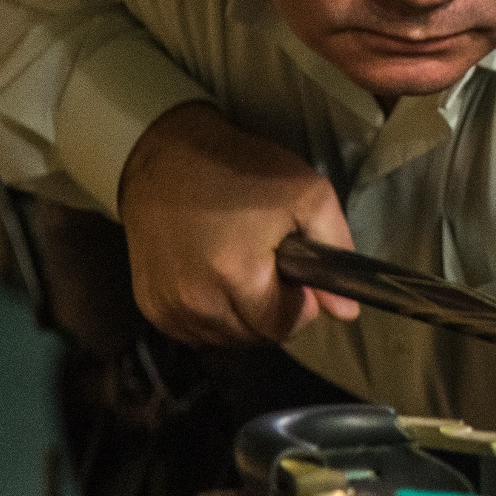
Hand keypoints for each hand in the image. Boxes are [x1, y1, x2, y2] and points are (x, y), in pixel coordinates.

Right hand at [115, 100, 362, 344]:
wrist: (166, 157)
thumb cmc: (243, 171)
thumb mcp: (307, 194)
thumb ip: (334, 250)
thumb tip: (347, 312)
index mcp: (236, 276)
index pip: (283, 328)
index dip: (300, 305)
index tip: (295, 276)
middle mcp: (197, 303)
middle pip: (255, 337)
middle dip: (272, 312)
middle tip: (269, 270)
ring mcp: (168, 307)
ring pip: (224, 338)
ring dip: (240, 317)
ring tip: (240, 274)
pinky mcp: (149, 305)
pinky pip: (192, 332)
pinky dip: (209, 316)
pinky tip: (212, 281)